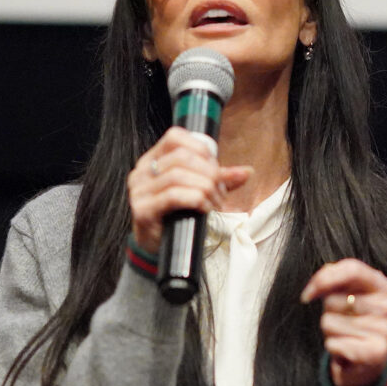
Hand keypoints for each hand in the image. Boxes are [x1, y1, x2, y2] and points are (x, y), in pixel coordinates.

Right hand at [127, 127, 251, 252]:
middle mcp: (142, 172)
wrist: (161, 248)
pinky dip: (196, 199)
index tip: (217, 169)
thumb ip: (219, 179)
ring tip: (216, 202)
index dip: (201, 149)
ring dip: (206, 188)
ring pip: (178, 176)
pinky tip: (205, 208)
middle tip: (222, 191)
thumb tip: (247, 172)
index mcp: (153, 159)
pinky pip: (173, 196)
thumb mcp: (199, 190)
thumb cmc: (178, 215)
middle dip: (209, 172)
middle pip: (181, 157)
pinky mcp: (143, 210)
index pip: (175, 137)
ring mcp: (139, 191)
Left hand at [300, 259, 386, 385]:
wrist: (365, 361)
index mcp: (383, 286)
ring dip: (330, 331)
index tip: (308, 294)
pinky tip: (346, 350)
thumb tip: (313, 289)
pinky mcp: (376, 353)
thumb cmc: (352, 320)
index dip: (324, 278)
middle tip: (343, 321)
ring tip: (346, 335)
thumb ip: (333, 279)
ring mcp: (385, 330)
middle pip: (333, 299)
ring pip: (329, 322)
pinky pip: (333, 344)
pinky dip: (332, 347)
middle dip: (328, 311)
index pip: (352, 269)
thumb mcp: (345, 294)